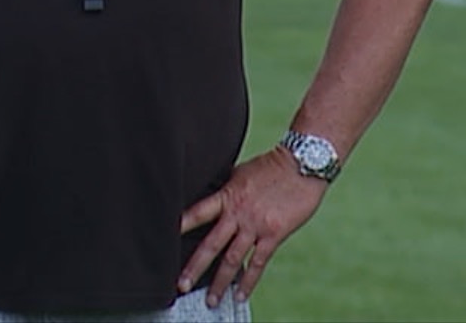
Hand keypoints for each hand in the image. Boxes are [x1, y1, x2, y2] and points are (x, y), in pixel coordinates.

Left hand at [177, 146, 326, 307]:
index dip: (181, 225)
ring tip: (211, 300)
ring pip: (232, 259)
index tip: (163, 239)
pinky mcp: (273, 235)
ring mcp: (255, 226)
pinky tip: (240, 295)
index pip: (197, 213)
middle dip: (195, 267)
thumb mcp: (239, 173)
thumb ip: (226, 190)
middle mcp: (237, 214)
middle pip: (211, 244)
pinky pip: (258, 263)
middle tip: (181, 285)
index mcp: (226, 196)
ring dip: (220, 282)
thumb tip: (213, 198)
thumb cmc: (271, 167)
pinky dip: (248, 281)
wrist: (301, 165)